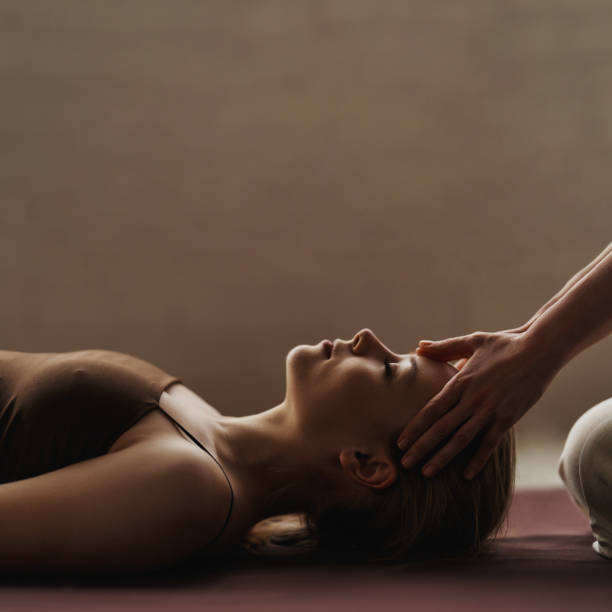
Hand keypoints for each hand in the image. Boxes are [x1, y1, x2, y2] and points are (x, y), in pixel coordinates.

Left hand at [397, 329, 558, 479]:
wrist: (540, 350)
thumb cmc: (504, 344)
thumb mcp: (471, 341)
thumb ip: (444, 348)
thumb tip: (419, 346)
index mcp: (460, 382)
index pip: (431, 410)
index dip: (415, 428)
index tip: (401, 443)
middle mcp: (472, 399)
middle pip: (441, 428)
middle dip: (421, 447)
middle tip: (405, 463)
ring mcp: (490, 411)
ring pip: (461, 439)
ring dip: (443, 457)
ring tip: (427, 472)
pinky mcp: (508, 418)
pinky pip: (490, 443)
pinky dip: (478, 459)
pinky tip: (467, 475)